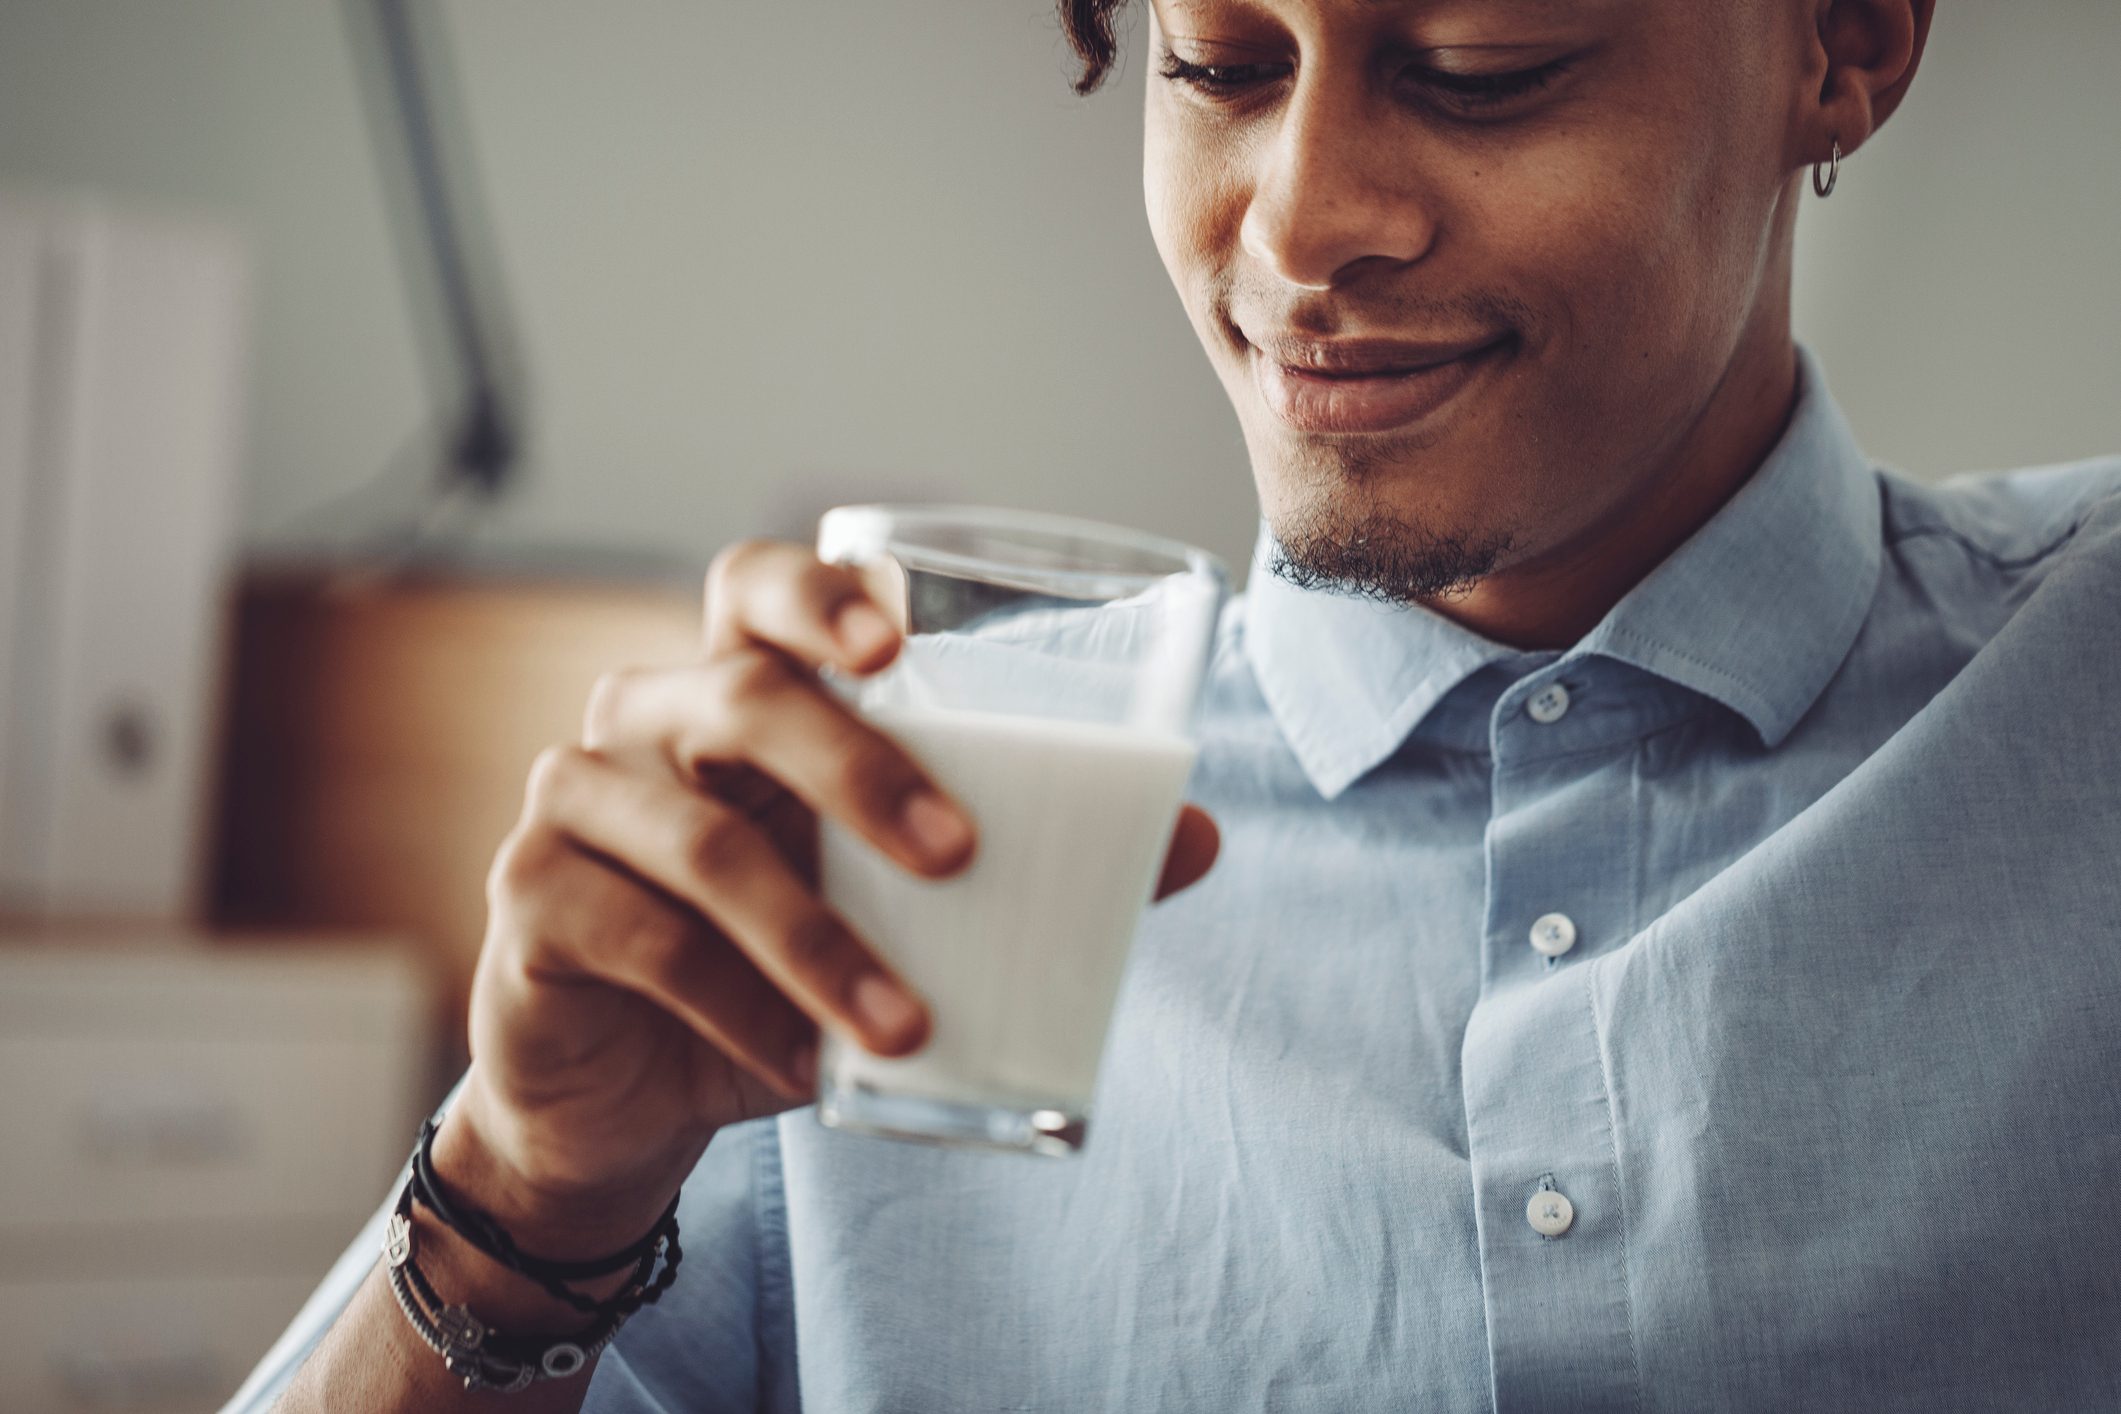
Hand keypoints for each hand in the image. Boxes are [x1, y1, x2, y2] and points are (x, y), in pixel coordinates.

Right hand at [439, 540, 1221, 1253]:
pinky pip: (637, 938)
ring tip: (904, 1026)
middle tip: (958, 856)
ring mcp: (575, 805)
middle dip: (854, 766)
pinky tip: (802, 1064)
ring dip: (813, 939)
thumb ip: (1026, 865)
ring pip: (694, 839)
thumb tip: (1197, 837)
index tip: (897, 639)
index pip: (753, 588)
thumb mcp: (896, 918)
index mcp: (735, 694)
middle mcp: (645, 723)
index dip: (816, 591)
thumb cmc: (780, 974)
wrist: (637, 1100)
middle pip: (736, 695)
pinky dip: (734, 1006)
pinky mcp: (530, 904)